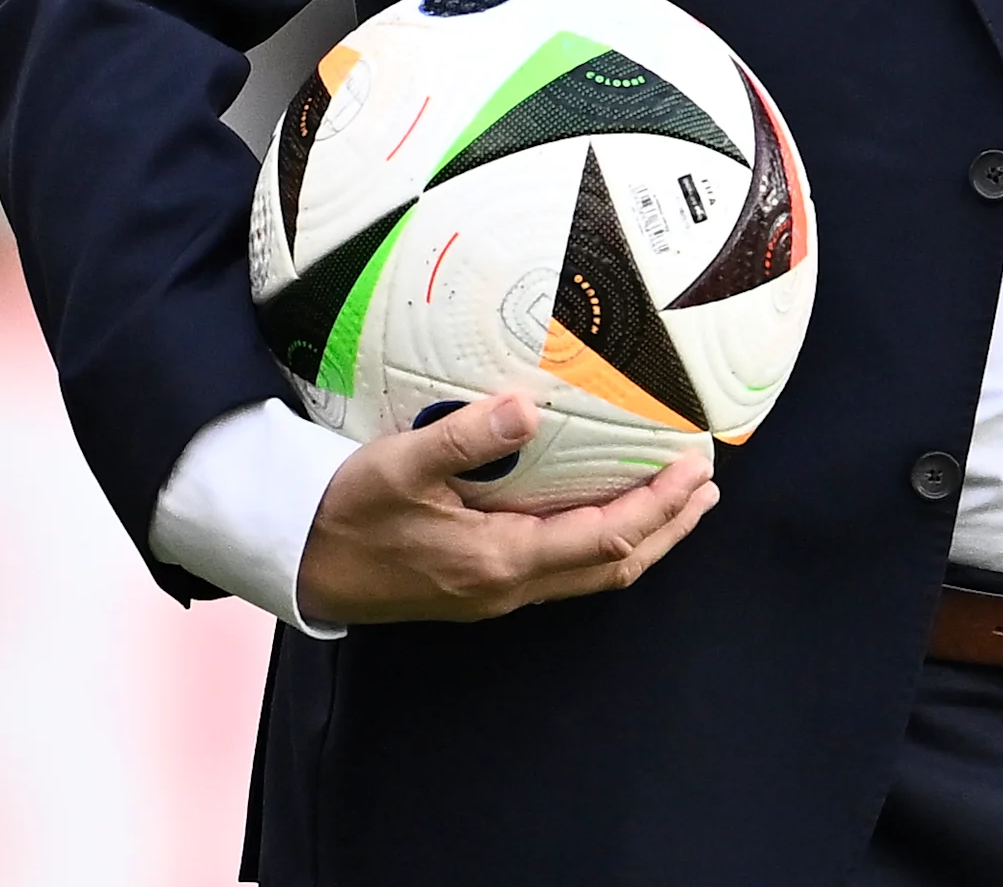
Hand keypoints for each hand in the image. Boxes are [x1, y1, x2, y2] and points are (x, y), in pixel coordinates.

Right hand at [294, 393, 718, 625]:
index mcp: (499, 560)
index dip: (660, 507)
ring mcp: (494, 593)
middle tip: (708, 487)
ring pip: (591, 573)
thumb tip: (529, 409)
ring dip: (642, 538)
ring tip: (679, 502)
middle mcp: (507, 586)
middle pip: (613, 565)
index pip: (607, 538)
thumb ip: (467, 437)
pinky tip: (607, 514)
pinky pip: (563, 570)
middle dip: (669, 527)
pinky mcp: (480, 588)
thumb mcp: (399, 465)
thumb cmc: (344, 511)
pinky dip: (603, 543)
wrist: (295, 561)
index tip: (697, 469)